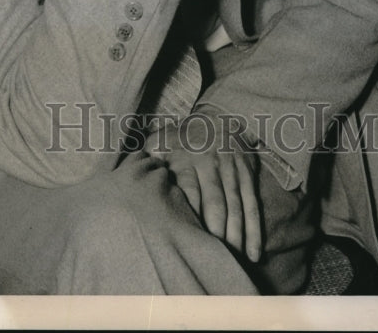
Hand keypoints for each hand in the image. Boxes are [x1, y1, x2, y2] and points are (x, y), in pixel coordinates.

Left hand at [146, 112, 261, 261]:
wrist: (218, 117)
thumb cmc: (181, 138)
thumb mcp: (159, 142)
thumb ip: (144, 161)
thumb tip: (123, 178)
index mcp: (186, 158)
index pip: (188, 190)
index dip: (189, 214)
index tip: (186, 238)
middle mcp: (210, 163)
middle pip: (215, 202)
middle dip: (215, 231)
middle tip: (212, 255)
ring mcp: (231, 169)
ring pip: (236, 206)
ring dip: (236, 235)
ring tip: (231, 260)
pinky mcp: (247, 174)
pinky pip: (252, 204)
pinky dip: (254, 230)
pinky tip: (252, 253)